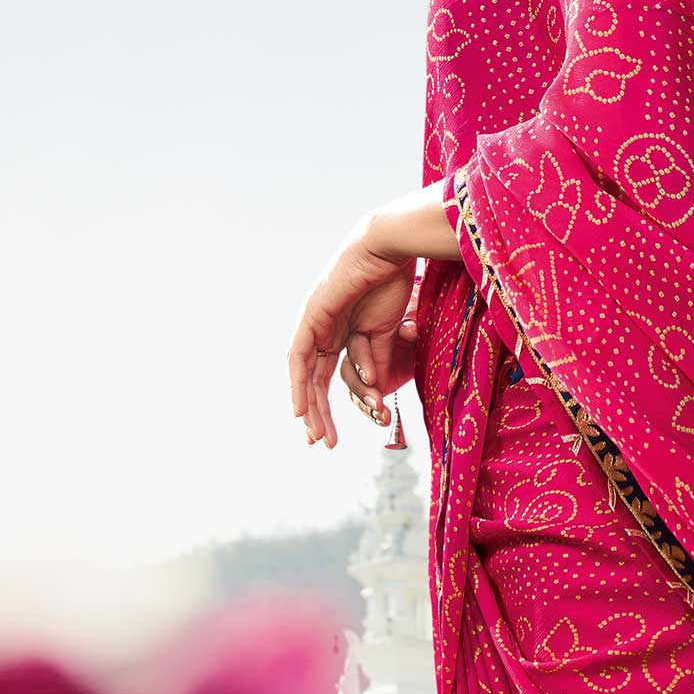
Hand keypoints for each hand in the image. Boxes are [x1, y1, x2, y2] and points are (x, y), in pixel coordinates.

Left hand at [288, 223, 415, 447]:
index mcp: (341, 332)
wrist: (388, 250)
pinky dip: (298, 384)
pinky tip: (299, 409)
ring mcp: (315, 323)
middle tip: (320, 443)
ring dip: (310, 407)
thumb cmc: (393, 281)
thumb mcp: (385, 331)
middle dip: (317, 413)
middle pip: (314, 379)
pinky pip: (300, 357)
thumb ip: (375, 356)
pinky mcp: (313, 317)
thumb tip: (374, 386)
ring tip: (316, 435)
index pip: (327, 374)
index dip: (327, 404)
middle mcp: (323, 330)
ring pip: (306, 374)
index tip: (328, 433)